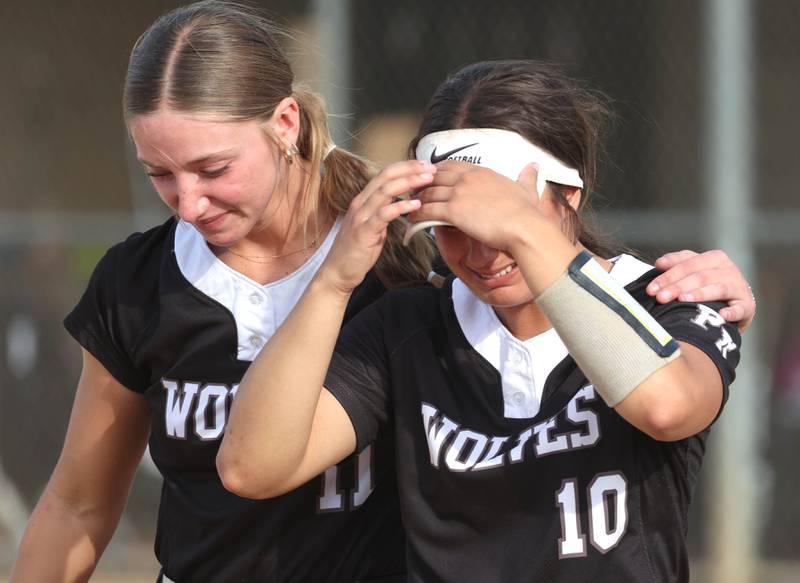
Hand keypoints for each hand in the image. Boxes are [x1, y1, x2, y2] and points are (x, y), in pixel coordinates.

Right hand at [318, 160, 433, 292]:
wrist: (338, 272)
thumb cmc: (357, 251)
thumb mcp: (373, 226)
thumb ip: (385, 212)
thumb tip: (404, 203)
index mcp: (363, 200)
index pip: (385, 174)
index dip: (406, 167)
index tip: (425, 165)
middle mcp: (360, 204)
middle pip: (386, 177)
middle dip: (410, 169)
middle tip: (431, 168)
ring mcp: (360, 217)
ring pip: (385, 191)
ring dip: (409, 183)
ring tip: (427, 180)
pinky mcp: (363, 232)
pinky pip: (383, 214)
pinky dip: (401, 206)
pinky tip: (416, 204)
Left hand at [410, 161, 542, 249]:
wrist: (524, 228)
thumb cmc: (527, 212)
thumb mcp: (527, 188)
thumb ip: (528, 176)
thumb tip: (535, 166)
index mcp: (481, 172)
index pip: (451, 165)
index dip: (437, 171)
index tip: (429, 178)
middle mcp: (467, 178)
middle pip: (435, 177)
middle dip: (422, 184)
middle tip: (413, 193)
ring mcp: (459, 193)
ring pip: (429, 193)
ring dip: (416, 199)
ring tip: (408, 206)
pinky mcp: (454, 211)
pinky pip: (428, 210)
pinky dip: (417, 214)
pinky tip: (411, 220)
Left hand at [647, 249, 755, 331]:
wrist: (735, 304)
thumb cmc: (707, 285)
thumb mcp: (693, 271)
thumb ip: (677, 264)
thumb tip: (659, 264)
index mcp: (713, 258)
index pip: (687, 264)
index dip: (668, 276)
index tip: (650, 289)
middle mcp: (728, 269)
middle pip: (699, 276)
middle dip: (677, 287)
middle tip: (660, 298)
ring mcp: (739, 287)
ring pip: (717, 288)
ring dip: (699, 294)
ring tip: (682, 300)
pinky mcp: (747, 305)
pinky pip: (740, 308)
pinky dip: (732, 312)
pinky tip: (722, 315)